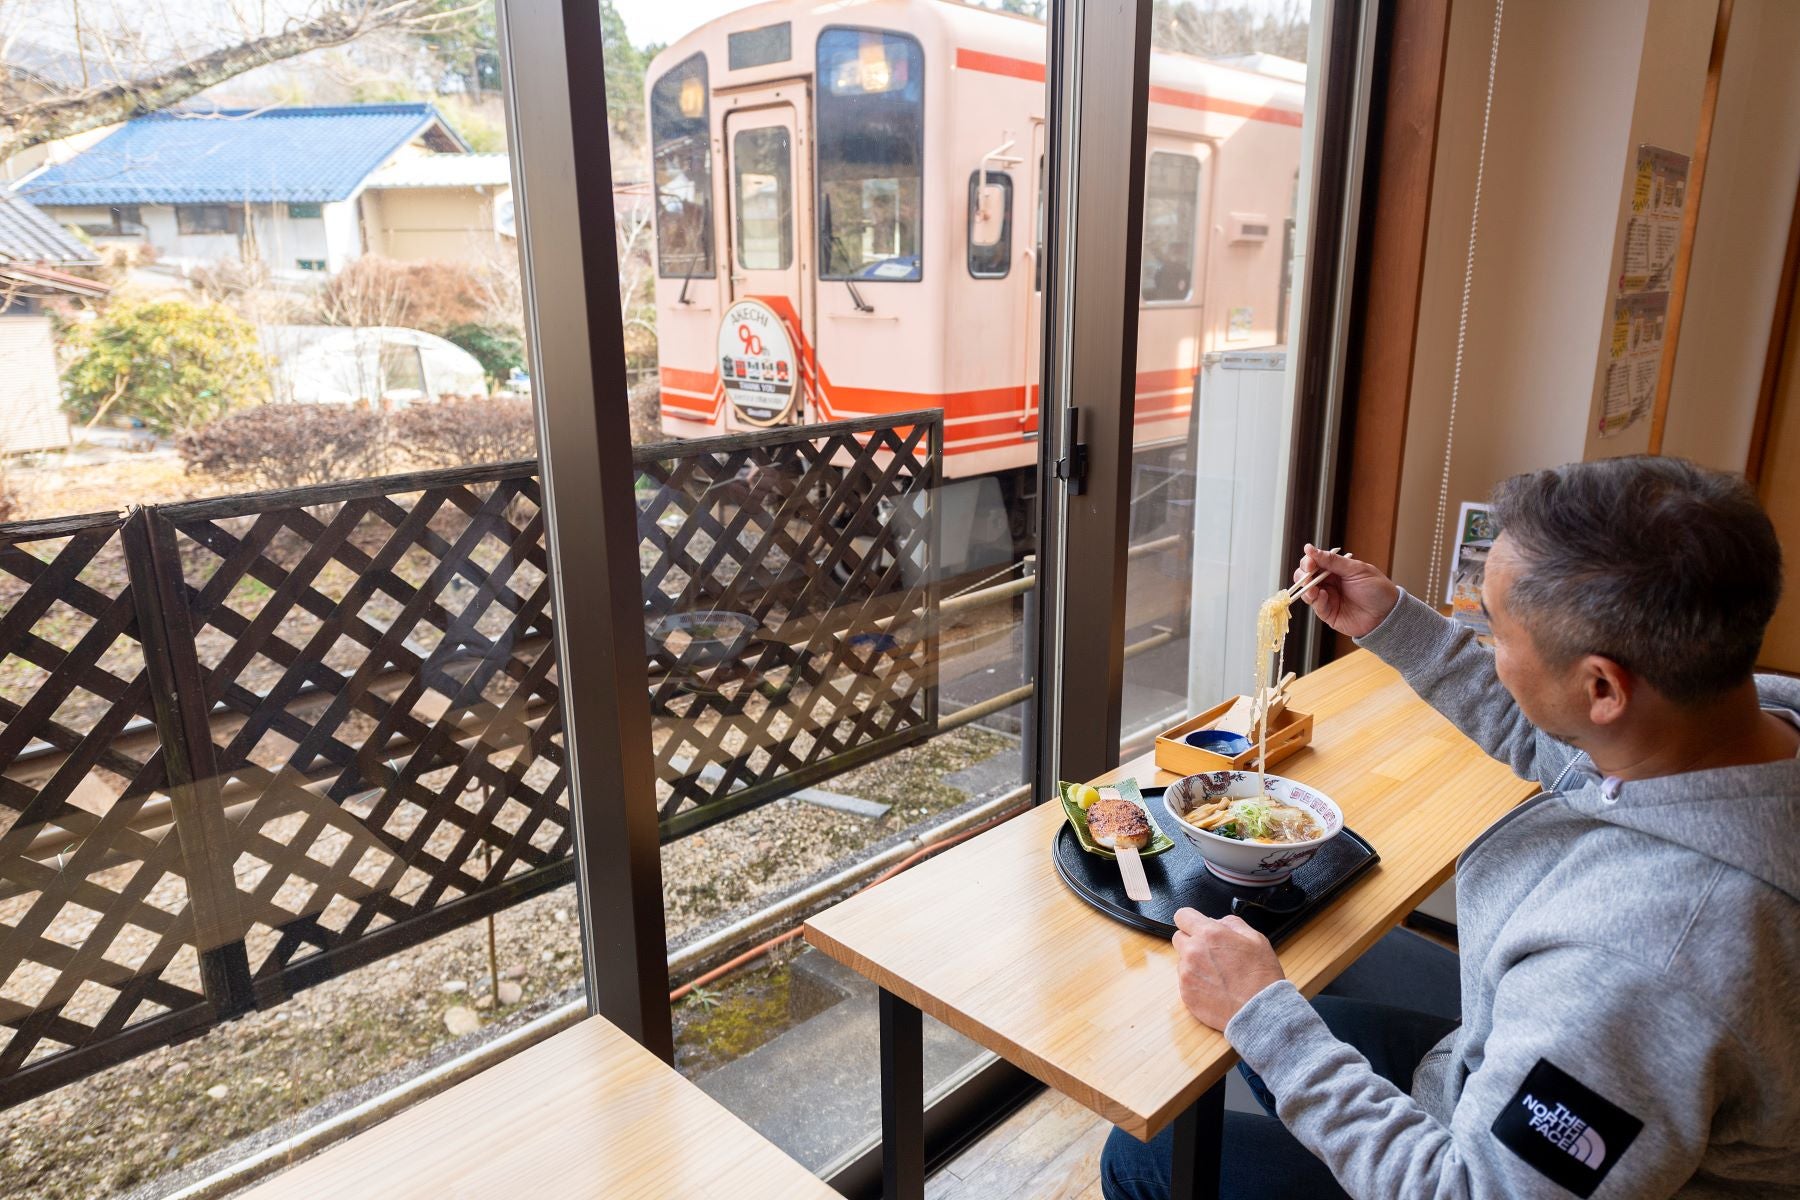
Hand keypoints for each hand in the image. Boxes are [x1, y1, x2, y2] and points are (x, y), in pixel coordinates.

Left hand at [1171, 909, 1285, 1029]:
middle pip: (1179, 938)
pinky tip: (1215, 988)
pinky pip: (1184, 981)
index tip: (1196, 927)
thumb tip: (1217, 921)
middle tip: (1212, 953)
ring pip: (1182, 960)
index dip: (1191, 920)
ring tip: (1218, 974)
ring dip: (1194, 963)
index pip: (1182, 915)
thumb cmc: (1261, 977)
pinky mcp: (1185, 993)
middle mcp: (1193, 951)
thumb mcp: (1255, 939)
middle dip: (1192, 941)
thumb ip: (1231, 923)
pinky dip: (1196, 982)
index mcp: (1209, 934)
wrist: (1260, 1012)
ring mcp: (1187, 974)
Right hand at [1292, 544, 1399, 639]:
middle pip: (1305, 576)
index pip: (1314, 562)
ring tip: (1312, 589)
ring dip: (1306, 588)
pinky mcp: (1328, 613)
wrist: (1387, 614)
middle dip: (1303, 574)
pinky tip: (1324, 597)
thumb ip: (1332, 560)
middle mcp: (1329, 583)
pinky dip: (1316, 600)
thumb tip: (1309, 548)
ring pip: (1306, 591)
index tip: (1310, 562)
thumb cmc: (1376, 589)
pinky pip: (1316, 606)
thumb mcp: (1355, 570)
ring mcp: (1328, 598)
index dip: (1308, 561)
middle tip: (1308, 574)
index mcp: (1336, 569)